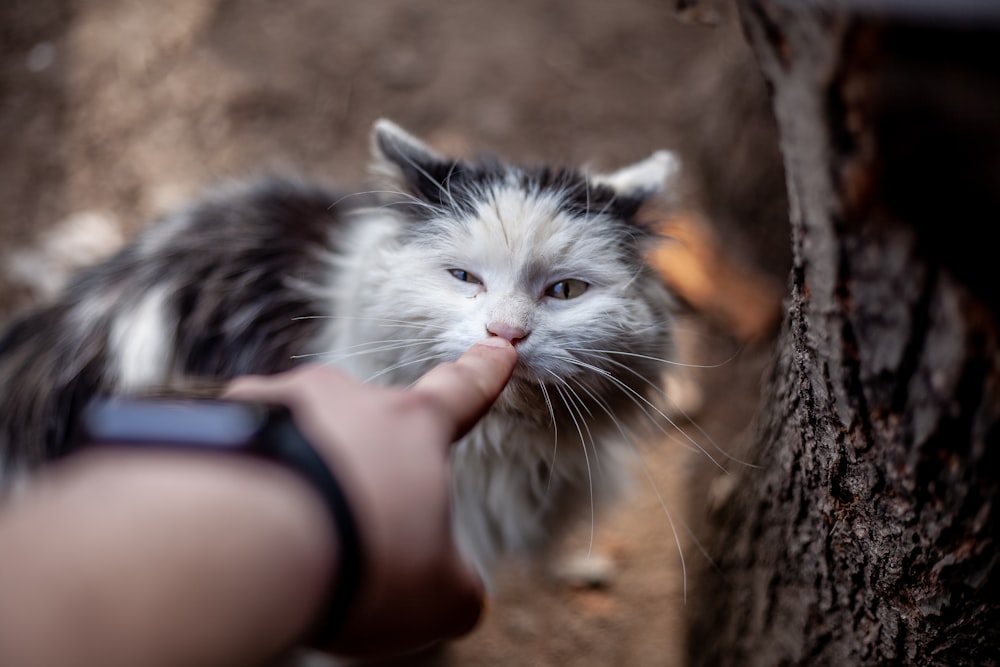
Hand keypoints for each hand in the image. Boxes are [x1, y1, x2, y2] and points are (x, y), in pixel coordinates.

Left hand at [224, 337, 517, 656]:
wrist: (242, 547)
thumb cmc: (355, 562)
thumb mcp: (435, 597)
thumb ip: (455, 585)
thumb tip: (456, 593)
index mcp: (412, 426)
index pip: (460, 392)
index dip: (482, 373)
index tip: (496, 350)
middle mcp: (345, 397)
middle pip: (364, 422)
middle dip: (360, 464)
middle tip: (347, 524)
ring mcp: (276, 400)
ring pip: (296, 432)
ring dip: (299, 471)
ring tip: (286, 533)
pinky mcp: (215, 420)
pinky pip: (237, 446)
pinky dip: (242, 477)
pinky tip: (235, 522)